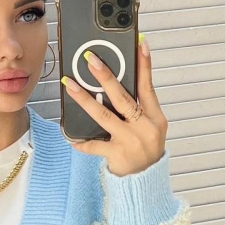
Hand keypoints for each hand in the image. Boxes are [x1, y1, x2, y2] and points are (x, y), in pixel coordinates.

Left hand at [61, 37, 167, 176]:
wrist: (146, 180)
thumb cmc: (145, 149)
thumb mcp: (150, 127)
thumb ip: (139, 108)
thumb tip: (115, 83)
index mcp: (155, 118)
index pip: (148, 87)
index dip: (145, 66)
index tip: (140, 44)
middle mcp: (144, 128)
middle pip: (123, 98)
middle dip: (105, 77)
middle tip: (90, 60)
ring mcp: (130, 142)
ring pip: (104, 116)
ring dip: (84, 99)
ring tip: (70, 85)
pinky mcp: (117, 155)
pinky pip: (95, 146)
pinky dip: (82, 142)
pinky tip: (71, 137)